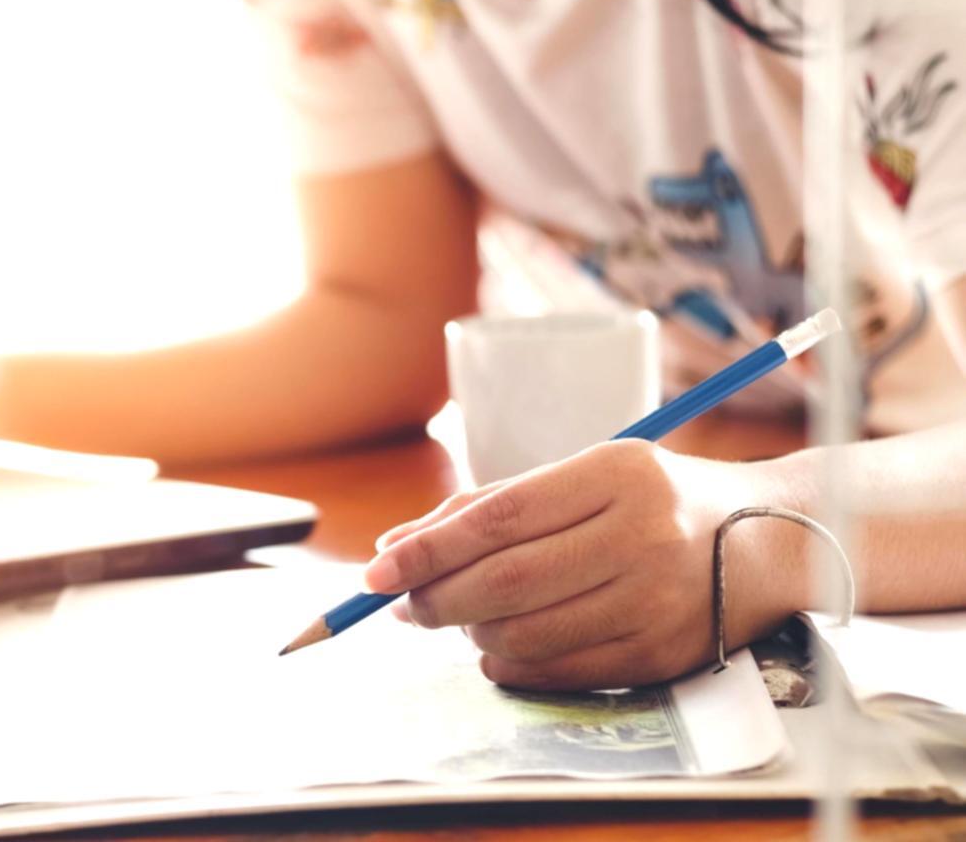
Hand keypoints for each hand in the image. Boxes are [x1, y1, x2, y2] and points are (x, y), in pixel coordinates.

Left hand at [363, 440, 805, 689]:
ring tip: (455, 616)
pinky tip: (494, 644)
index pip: (497, 519)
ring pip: (527, 633)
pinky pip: (560, 671)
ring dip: (469, 632)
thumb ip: (491, 506)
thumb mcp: (582, 474)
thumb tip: (395, 547)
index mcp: (617, 474)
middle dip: (436, 598)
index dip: (427, 549)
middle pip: (507, 581)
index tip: (375, 570)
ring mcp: (658, 600)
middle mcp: (642, 536)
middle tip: (403, 604)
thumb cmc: (651, 498)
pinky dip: (510, 663)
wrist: (769, 539)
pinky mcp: (663, 653)